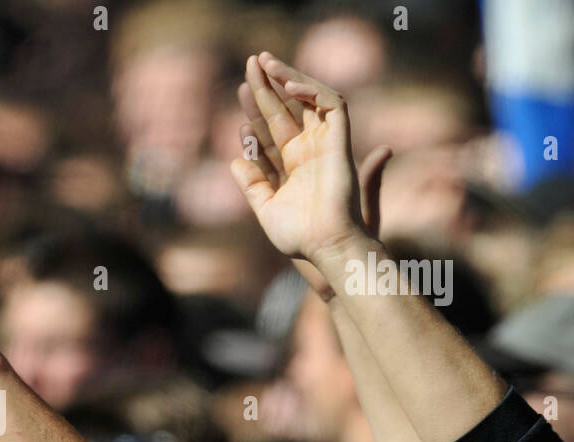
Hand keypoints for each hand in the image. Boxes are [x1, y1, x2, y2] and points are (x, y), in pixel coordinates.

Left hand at [230, 52, 365, 262]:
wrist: (324, 246)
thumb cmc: (298, 236)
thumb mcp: (266, 209)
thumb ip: (252, 185)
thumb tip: (234, 162)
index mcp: (291, 166)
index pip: (270, 130)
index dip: (254, 112)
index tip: (240, 96)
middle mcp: (308, 151)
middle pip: (285, 109)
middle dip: (267, 86)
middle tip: (250, 63)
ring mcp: (324, 144)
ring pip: (308, 100)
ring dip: (288, 78)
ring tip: (264, 62)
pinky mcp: (339, 142)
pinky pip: (332, 105)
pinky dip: (313, 91)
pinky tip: (288, 85)